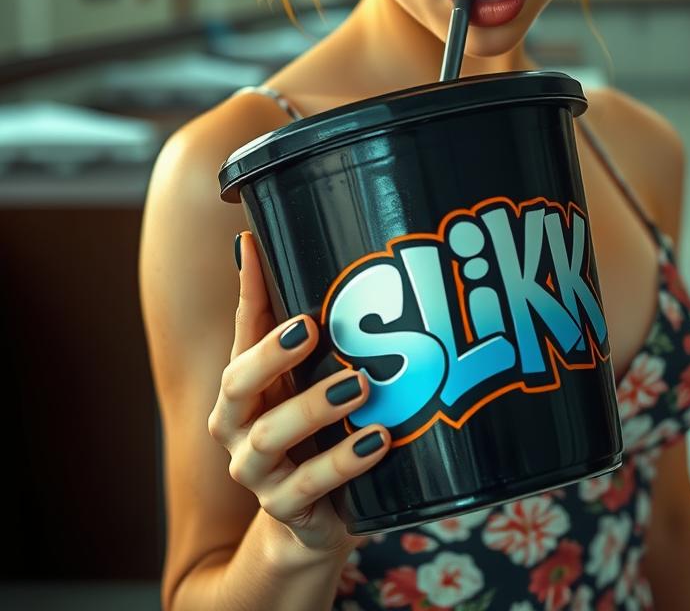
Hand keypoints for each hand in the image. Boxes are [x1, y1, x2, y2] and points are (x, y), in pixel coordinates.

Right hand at [207, 231, 390, 559]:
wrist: (318, 517)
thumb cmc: (315, 430)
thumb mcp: (309, 378)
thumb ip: (304, 327)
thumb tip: (302, 252)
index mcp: (244, 384)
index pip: (241, 330)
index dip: (246, 289)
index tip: (256, 247)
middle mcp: (239, 425)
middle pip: (237, 383)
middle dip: (272, 354)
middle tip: (312, 327)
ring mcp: (258, 470)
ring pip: (270, 436)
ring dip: (315, 407)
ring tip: (360, 384)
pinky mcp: (287, 507)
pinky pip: (308, 487)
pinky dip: (343, 462)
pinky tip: (378, 439)